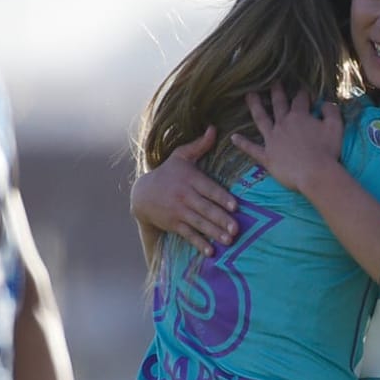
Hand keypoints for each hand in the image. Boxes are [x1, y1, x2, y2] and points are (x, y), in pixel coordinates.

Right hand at [131, 125, 239, 254]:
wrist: (142, 194)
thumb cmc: (168, 173)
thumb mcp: (180, 156)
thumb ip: (199, 145)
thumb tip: (214, 128)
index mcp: (190, 179)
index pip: (209, 189)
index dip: (222, 197)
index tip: (235, 206)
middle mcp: (185, 196)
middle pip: (206, 208)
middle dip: (221, 219)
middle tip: (236, 229)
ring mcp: (178, 211)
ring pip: (199, 223)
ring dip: (214, 233)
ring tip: (229, 240)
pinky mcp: (174, 224)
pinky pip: (188, 235)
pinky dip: (199, 243)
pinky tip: (210, 251)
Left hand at [234, 84, 342, 192]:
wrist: (315, 173)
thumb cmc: (328, 151)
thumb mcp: (336, 127)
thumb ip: (331, 111)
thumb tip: (325, 104)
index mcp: (299, 116)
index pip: (300, 99)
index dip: (303, 93)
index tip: (305, 90)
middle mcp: (283, 124)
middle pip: (278, 104)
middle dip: (276, 92)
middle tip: (273, 83)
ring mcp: (272, 139)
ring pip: (261, 119)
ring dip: (255, 106)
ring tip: (248, 95)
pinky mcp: (267, 156)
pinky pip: (251, 148)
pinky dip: (242, 143)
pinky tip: (234, 137)